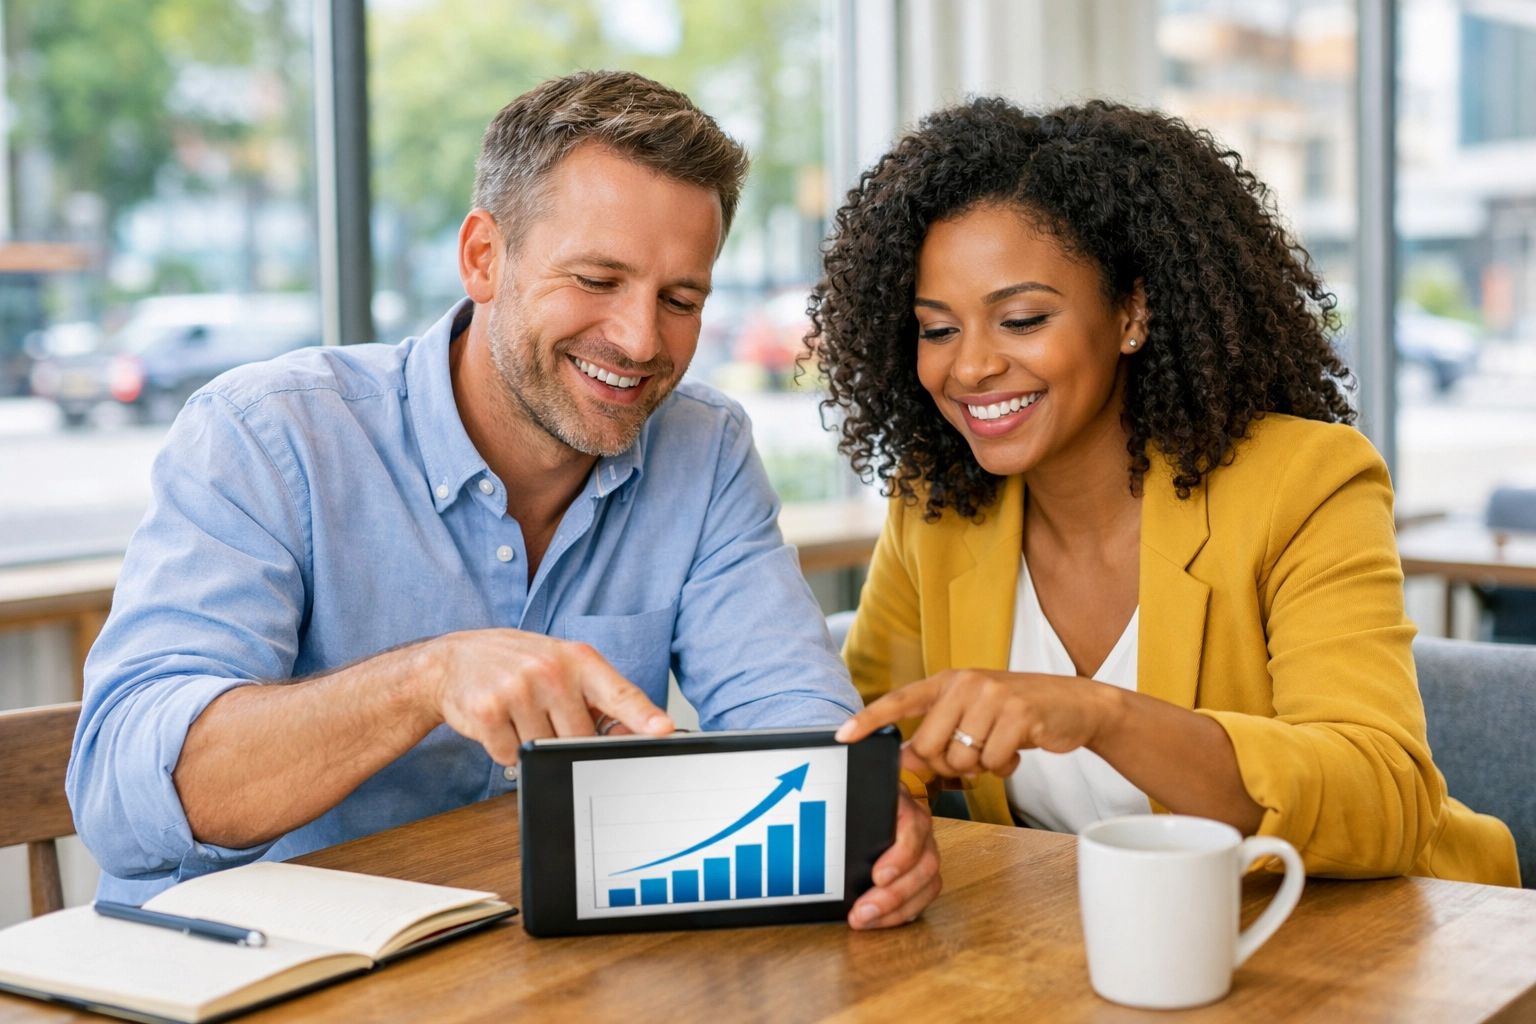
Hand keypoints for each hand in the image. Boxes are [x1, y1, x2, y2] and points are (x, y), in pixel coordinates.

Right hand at [424, 629, 672, 763]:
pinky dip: (506, 749)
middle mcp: (549, 670)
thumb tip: (635, 734)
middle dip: (566, 738)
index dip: (643, 715)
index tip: (663, 729)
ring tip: (520, 714)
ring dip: (533, 744)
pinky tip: (500, 722)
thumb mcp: (562, 665)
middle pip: (581, 738)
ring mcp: (517, 690)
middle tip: (546, 714)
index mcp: (577, 658)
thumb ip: (598, 696)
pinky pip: (512, 757)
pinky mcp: (487, 712)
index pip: (618, 692)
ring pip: (545, 751)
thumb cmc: (517, 662)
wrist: (454, 659)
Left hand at [835, 669, 1121, 778]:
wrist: (1075, 704)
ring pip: (961, 760)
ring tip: (998, 746)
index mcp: (949, 680)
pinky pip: (992, 763)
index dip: (870, 720)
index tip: (842, 736)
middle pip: (928, 747)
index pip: (900, 700)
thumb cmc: (1017, 712)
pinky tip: (1016, 750)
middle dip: (947, 764)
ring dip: (980, 766)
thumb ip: (940, 730)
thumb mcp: (974, 712)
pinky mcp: (1018, 716)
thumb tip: (905, 759)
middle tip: (973, 754)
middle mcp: (966, 683)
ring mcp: (993, 697)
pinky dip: (1004, 767)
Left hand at [847, 788, 941, 928]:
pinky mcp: (921, 869)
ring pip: (928, 882)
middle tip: (864, 911)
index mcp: (902, 802)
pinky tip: (881, 920)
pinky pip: (923, 895)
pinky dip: (903, 911)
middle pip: (925, 863)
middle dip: (894, 895)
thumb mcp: (846, 801)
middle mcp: (919, 825)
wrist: (859, 799)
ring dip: (898, 908)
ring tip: (867, 919)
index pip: (913, 826)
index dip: (901, 855)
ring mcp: (924, 847)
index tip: (877, 877)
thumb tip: (823, 836)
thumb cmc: (849, 801)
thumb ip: (842, 814)